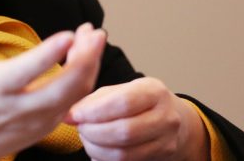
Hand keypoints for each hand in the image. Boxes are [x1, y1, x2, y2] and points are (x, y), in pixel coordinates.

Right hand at [0, 0, 106, 160]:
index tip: (69, 34)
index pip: (27, 72)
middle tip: (96, 33)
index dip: (49, 54)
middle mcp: (18, 108)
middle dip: (85, 60)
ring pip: (74, 96)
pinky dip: (85, 81)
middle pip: (62, 88)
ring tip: (93, 38)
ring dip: (89, 67)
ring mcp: (35, 121)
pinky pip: (74, 104)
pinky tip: (86, 57)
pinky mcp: (45, 128)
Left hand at [65, 77, 209, 160]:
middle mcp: (165, 117)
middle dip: (93, 132)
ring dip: (96, 148)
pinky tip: (96, 149)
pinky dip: (105, 159)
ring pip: (124, 153)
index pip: (123, 102)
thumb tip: (70, 111)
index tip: (73, 114)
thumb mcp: (121, 89)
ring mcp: (166, 141)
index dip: (94, 111)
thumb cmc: (139, 102)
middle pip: (124, 131)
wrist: (173, 122)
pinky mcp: (160, 158)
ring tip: (85, 138)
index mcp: (153, 91)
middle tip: (78, 127)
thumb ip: (96, 97)